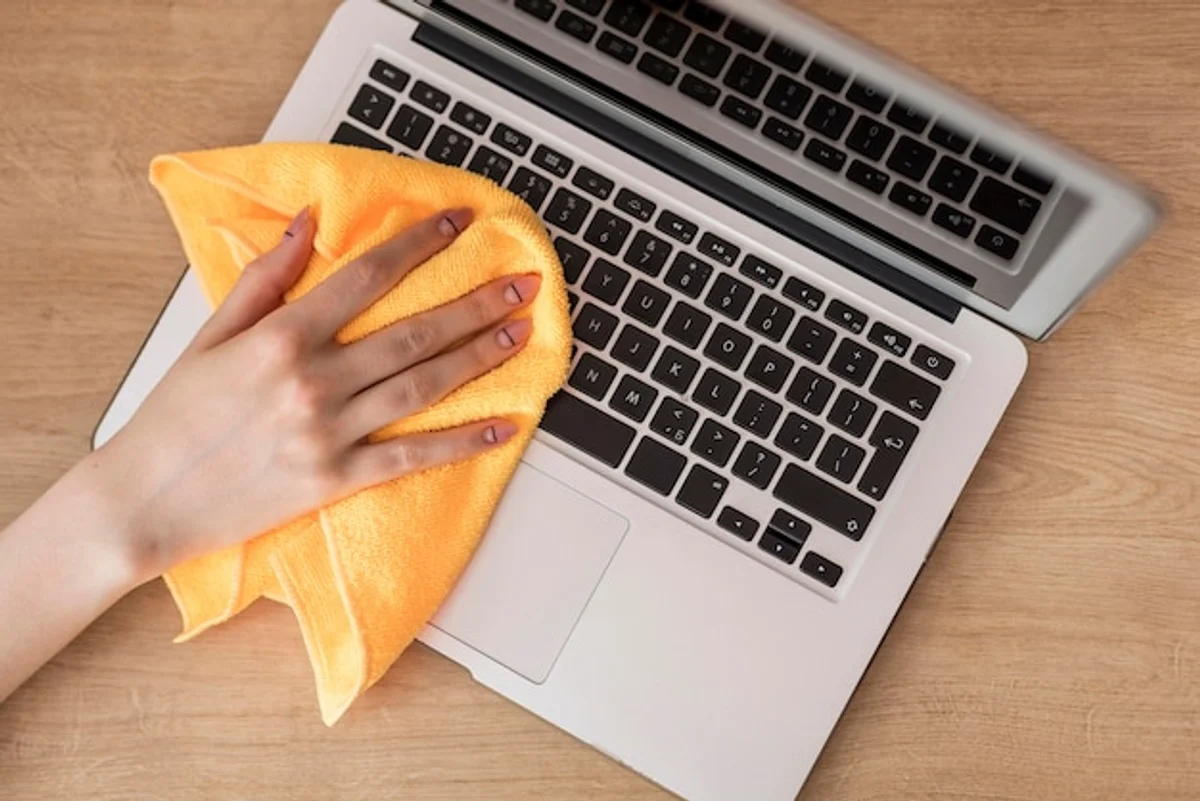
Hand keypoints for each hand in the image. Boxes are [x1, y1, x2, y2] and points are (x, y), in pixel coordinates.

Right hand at [89, 206, 540, 582]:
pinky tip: (503, 427)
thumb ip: (264, 278)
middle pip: (415, 331)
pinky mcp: (336, 480)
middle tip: (525, 285)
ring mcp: (329, 432)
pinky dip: (461, 442)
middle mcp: (313, 380)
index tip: (460, 222)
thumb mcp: (210, 334)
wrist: (144, 500)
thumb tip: (303, 221)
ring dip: (480, 358)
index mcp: (282, 336)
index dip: (421, 244)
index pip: (368, 276)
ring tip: (522, 335)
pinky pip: (412, 457)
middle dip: (477, 303)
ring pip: (423, 386)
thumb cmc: (174, 416)